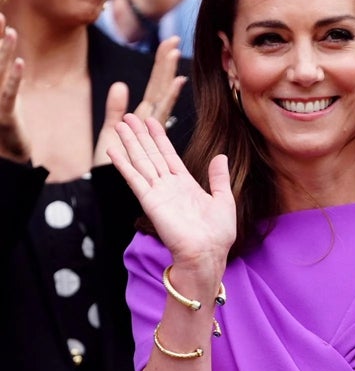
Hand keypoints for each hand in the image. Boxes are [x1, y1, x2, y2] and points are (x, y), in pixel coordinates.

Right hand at [0, 14, 27, 162]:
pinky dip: (14, 77)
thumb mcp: (4, 95)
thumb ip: (4, 75)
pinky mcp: (4, 115)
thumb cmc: (4, 121)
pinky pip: (9, 93)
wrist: (6, 155)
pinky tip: (20, 62)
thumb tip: (6, 49)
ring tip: (11, 31)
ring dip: (4, 50)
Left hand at [93, 36, 186, 165]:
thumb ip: (114, 111)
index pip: (158, 93)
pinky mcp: (145, 172)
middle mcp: (150, 137)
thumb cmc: (111, 170)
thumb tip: (121, 84)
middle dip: (166, 71)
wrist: (106, 202)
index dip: (164, 71)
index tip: (172, 48)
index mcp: (147, 129)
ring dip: (166, 95)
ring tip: (174, 71)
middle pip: (160, 97)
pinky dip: (146, 126)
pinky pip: (146, 142)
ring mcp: (149, 151)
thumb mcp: (110, 136)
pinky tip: (147, 112)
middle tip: (174, 43)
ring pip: (156, 117)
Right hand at [106, 114, 235, 267]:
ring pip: (141, 162)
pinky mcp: (150, 201)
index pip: (169, 155)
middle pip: (151, 155)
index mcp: (186, 185)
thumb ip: (219, 178)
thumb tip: (221, 156)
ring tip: (120, 124)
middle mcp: (169, 186)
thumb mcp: (224, 200)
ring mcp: (158, 193)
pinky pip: (134, 179)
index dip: (160, 138)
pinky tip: (114, 150)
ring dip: (130, 143)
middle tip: (130, 116)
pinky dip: (124, 164)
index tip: (152, 121)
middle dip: (141, 135)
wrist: (208, 253)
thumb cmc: (218, 234)